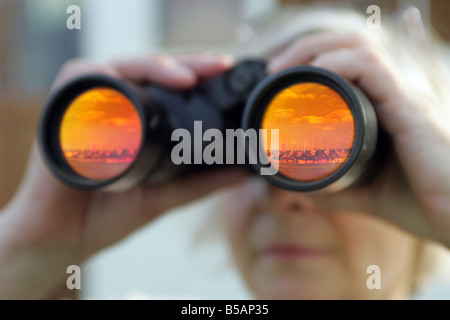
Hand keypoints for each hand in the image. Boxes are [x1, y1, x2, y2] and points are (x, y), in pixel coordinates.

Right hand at [0, 53, 246, 298]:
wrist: (64, 241)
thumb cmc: (108, 215)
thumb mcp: (164, 195)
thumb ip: (201, 182)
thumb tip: (243, 170)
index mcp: (136, 119)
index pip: (166, 84)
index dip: (195, 72)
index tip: (223, 70)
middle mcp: (111, 107)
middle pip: (145, 69)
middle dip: (181, 63)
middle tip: (213, 67)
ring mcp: (85, 107)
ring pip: (116, 66)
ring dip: (150, 66)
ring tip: (184, 80)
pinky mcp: (58, 115)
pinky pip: (77, 81)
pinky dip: (103, 78)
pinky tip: (130, 85)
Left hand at [268, 31, 449, 246]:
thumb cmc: (421, 203)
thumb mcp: (364, 192)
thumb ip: (333, 185)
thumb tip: (298, 186)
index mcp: (384, 109)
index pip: (347, 63)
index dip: (310, 60)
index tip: (278, 77)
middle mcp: (394, 95)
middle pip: (349, 46)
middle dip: (306, 47)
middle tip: (274, 68)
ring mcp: (403, 98)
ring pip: (359, 48)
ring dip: (315, 50)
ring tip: (283, 68)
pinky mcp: (410, 108)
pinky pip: (373, 70)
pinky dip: (340, 65)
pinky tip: (316, 73)